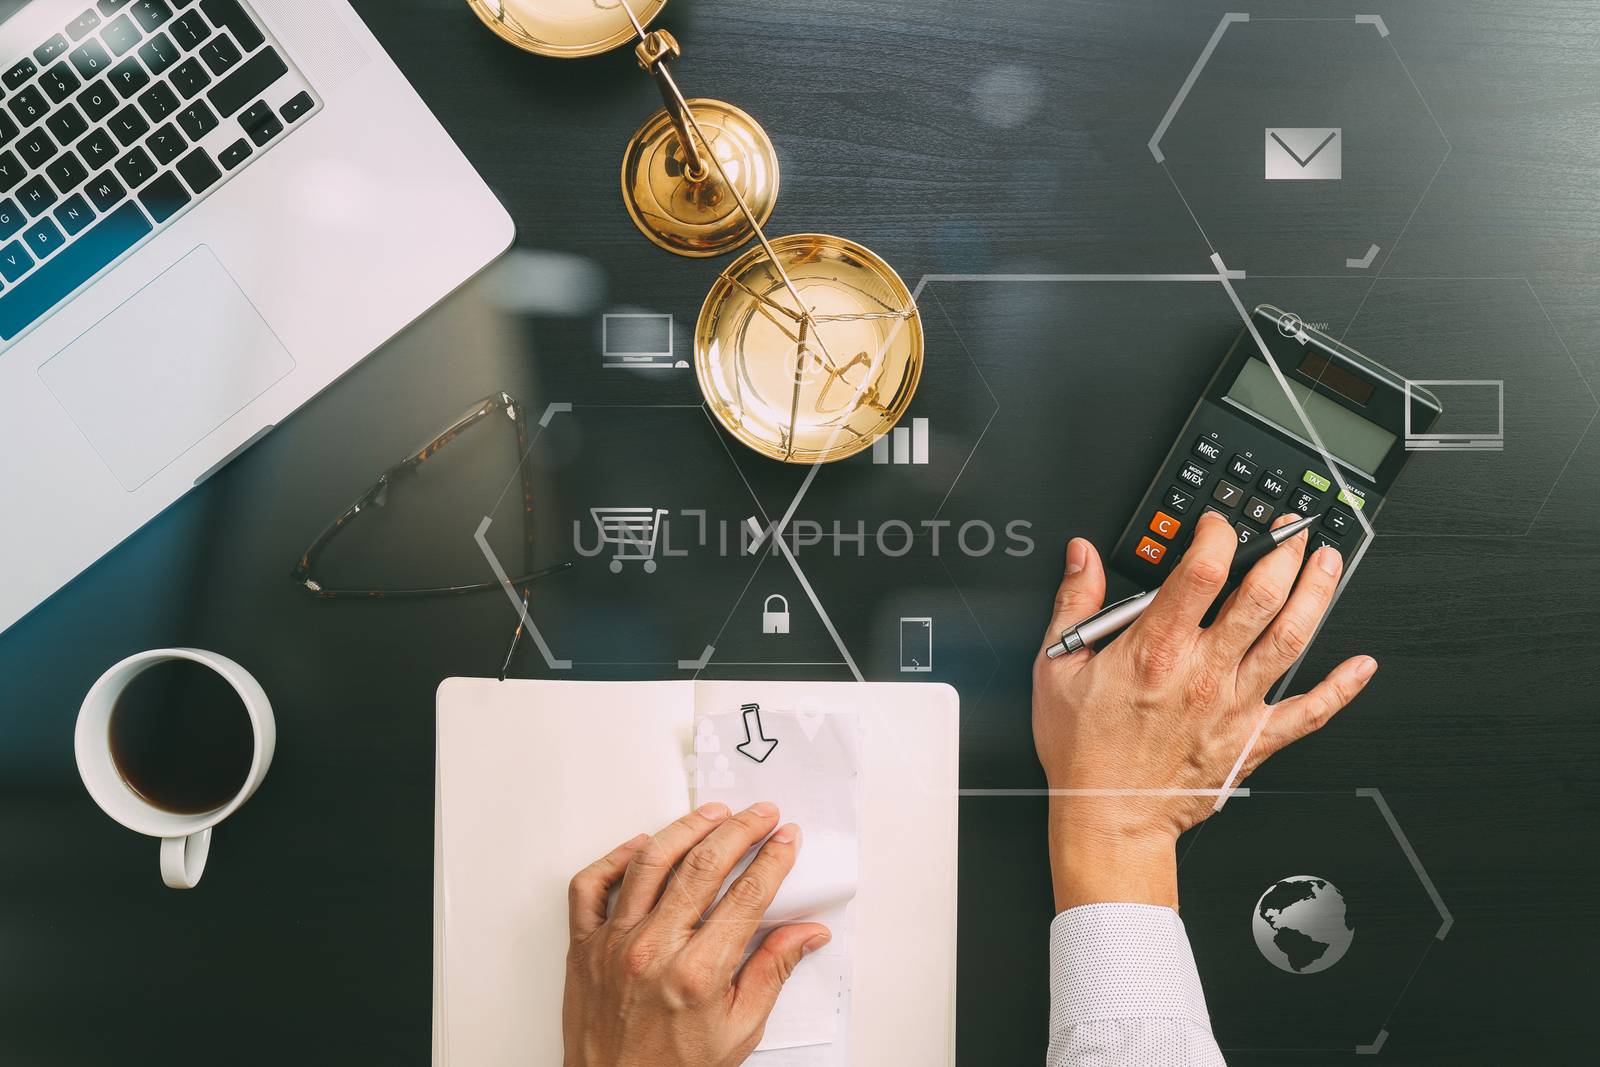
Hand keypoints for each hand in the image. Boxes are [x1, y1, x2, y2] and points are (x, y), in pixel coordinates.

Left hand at [562, 802, 830, 1066]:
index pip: (746, 896)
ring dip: (686, 828)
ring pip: (650, 862)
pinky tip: (642, 844)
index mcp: (696, 975)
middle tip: (761, 814)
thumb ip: (772, 972)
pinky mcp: (583, 945)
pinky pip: (591, 885)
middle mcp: (652, 950)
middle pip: (703, 866)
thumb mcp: (739, 1030)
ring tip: (713, 814)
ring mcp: (613, 943)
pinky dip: (615, 857)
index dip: (772, 860)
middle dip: (739, 831)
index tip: (786, 839)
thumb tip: (807, 934)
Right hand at [1032, 511, 1377, 910]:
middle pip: (1260, 596)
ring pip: (1290, 639)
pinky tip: (1361, 665)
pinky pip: (1310, 712)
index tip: (1218, 524)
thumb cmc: (1085, 752)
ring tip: (1327, 564)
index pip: (1201, 570)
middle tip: (1293, 531)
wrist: (1111, 817)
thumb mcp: (1058, 668)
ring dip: (1315, 595)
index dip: (1218, 534)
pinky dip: (1341, 687)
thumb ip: (1074, 605)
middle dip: (1283, 553)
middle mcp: (1204, 672)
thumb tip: (1082, 557)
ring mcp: (1235, 705)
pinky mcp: (1253, 739)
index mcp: (1155, 649)